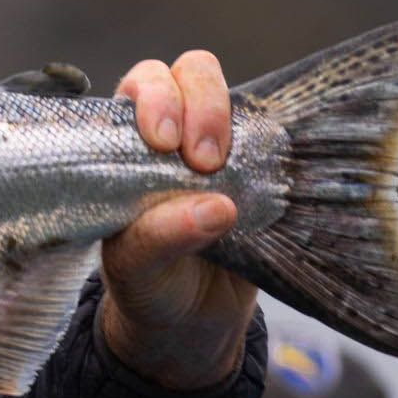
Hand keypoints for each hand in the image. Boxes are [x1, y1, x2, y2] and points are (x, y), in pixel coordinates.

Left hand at [99, 49, 257, 390]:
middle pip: (186, 73)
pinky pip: (274, 139)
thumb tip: (215, 207)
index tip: (161, 140)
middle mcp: (170, 135)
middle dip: (199, 102)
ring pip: (233, 96)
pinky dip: (275, 146)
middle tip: (203, 159)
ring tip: (224, 169)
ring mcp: (219, 148)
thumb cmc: (148, 286)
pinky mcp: (259, 171)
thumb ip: (159, 237)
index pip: (136, 88)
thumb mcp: (137, 270)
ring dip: (233, 121)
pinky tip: (269, 175)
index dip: (153, 98)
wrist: (191, 325)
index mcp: (122, 147)